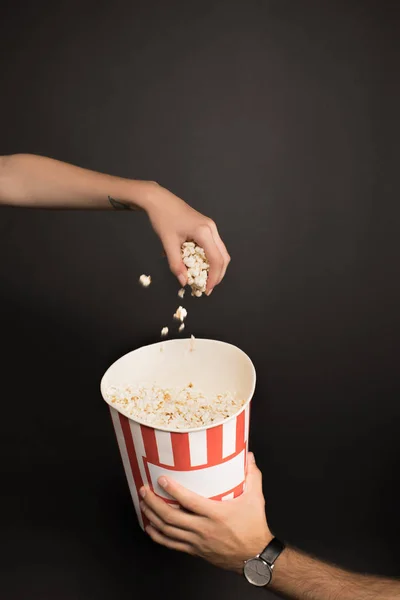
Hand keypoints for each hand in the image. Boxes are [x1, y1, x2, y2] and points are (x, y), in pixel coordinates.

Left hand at [139, 453, 271, 572]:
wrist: (255, 557)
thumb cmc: (254, 527)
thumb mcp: (256, 498)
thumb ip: (252, 475)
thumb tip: (249, 456)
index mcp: (215, 514)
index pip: (188, 501)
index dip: (173, 490)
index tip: (161, 479)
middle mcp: (203, 529)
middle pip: (171, 517)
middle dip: (153, 502)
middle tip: (144, 490)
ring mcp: (197, 542)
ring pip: (168, 530)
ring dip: (152, 516)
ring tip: (143, 504)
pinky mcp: (195, 551)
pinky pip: (171, 544)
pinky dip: (158, 536)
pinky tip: (150, 527)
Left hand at [141, 182, 229, 292]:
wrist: (159, 200)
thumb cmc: (163, 218)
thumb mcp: (168, 243)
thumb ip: (176, 264)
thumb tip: (184, 282)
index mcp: (204, 232)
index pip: (216, 260)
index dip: (214, 277)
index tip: (207, 290)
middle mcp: (211, 229)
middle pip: (223, 257)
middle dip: (218, 275)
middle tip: (208, 288)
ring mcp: (210, 227)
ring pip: (220, 252)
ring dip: (214, 267)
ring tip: (204, 279)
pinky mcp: (206, 227)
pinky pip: (213, 246)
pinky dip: (209, 259)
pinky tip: (198, 266)